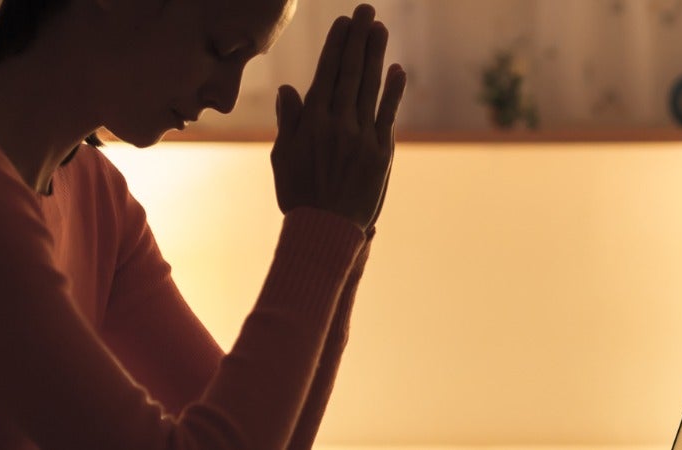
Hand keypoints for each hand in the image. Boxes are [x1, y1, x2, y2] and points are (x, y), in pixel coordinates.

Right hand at [271, 4, 406, 231]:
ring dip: (376, 55)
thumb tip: (288, 89)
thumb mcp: (282, 157)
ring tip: (380, 29)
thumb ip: (288, 121)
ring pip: (370, 87)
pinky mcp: (381, 152)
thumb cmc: (299, 195)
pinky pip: (388, 114)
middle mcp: (337, 123)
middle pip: (350, 72)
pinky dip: (393, 91)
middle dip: (358, 38)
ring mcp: (361, 136)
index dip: (336, 45)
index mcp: (311, 122)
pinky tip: (398, 70)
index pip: (325, 73)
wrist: (325, 231)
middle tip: (366, 10)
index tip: (344, 23)